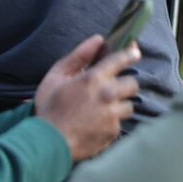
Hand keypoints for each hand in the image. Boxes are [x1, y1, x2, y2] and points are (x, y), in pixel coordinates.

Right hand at [34, 35, 139, 161]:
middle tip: (109, 91)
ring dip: (119, 105)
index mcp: (94, 78)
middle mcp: (108, 94)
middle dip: (123, 85)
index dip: (130, 54)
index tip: (135, 52)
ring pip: (129, 104)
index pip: (121, 60)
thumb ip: (79, 56)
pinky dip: (112, 122)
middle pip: (132, 83)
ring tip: (101, 110)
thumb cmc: (49, 107)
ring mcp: (113, 114)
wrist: (48, 142)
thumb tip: (98, 39)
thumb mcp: (56, 77)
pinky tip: (97, 124)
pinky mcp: (114, 131)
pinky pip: (120, 122)